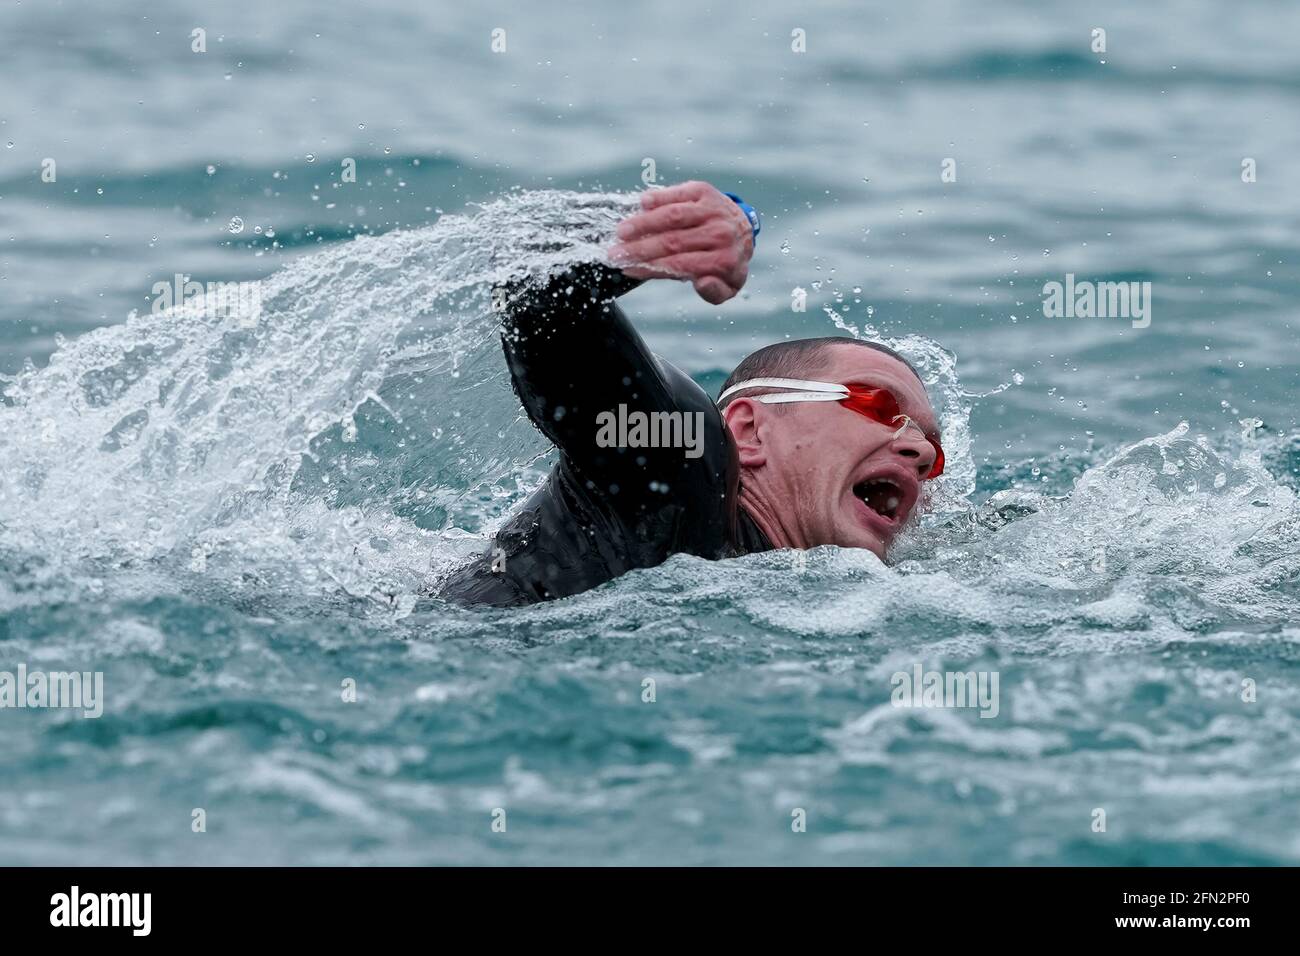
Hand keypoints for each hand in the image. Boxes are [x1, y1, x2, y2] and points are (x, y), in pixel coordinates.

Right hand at [609, 181, 752, 304]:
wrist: (742, 231)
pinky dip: (658, 198)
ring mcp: (712, 209)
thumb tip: (702, 282)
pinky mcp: (704, 191)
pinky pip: (678, 193)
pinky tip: (641, 204)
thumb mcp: (727, 287)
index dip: (649, 267)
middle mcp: (720, 233)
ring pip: (672, 216)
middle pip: (672, 242)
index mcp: (723, 260)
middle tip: (615, 254)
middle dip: (639, 249)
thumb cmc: (726, 263)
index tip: (627, 269)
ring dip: (643, 223)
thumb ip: (715, 292)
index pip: (678, 264)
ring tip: (621, 232)